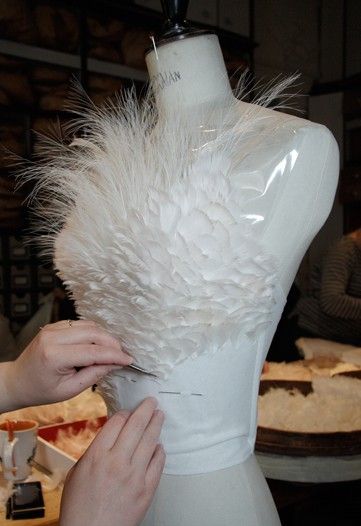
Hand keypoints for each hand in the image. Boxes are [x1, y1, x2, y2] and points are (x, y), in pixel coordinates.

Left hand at [1, 320, 132, 411]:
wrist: (18, 381)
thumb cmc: (41, 390)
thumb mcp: (69, 390)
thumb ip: (94, 374)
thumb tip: (115, 363)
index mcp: (54, 356)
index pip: (93, 351)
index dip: (114, 355)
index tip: (129, 359)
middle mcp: (53, 337)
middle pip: (93, 333)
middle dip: (112, 343)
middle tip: (123, 355)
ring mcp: (53, 328)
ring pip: (89, 325)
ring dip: (104, 336)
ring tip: (112, 351)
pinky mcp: (55, 325)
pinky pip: (81, 324)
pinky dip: (93, 333)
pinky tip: (97, 345)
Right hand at [59, 398, 165, 525]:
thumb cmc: (79, 508)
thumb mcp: (77, 473)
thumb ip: (95, 451)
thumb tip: (110, 436)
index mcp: (97, 455)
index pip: (116, 422)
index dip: (124, 413)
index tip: (128, 411)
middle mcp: (117, 462)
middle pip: (136, 425)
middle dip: (146, 409)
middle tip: (151, 401)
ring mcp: (134, 475)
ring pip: (150, 441)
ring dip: (156, 424)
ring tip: (159, 415)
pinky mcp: (146, 489)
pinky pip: (157, 463)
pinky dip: (159, 451)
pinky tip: (159, 446)